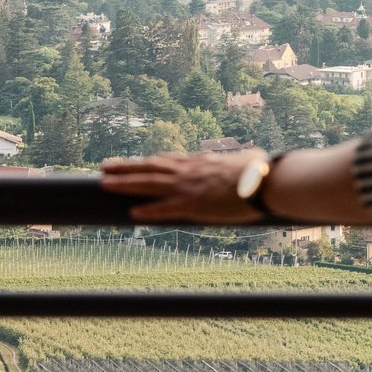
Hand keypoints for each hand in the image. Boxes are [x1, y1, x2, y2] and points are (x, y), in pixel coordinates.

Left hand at [101, 150, 267, 223]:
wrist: (266, 182)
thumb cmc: (264, 171)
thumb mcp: (250, 159)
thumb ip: (242, 160)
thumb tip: (252, 158)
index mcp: (203, 161)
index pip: (169, 160)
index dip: (150, 162)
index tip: (136, 163)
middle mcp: (191, 171)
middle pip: (151, 167)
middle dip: (126, 168)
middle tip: (105, 166)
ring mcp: (190, 187)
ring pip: (150, 184)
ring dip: (125, 184)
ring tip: (104, 183)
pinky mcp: (193, 205)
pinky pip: (165, 208)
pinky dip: (148, 210)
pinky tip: (132, 213)